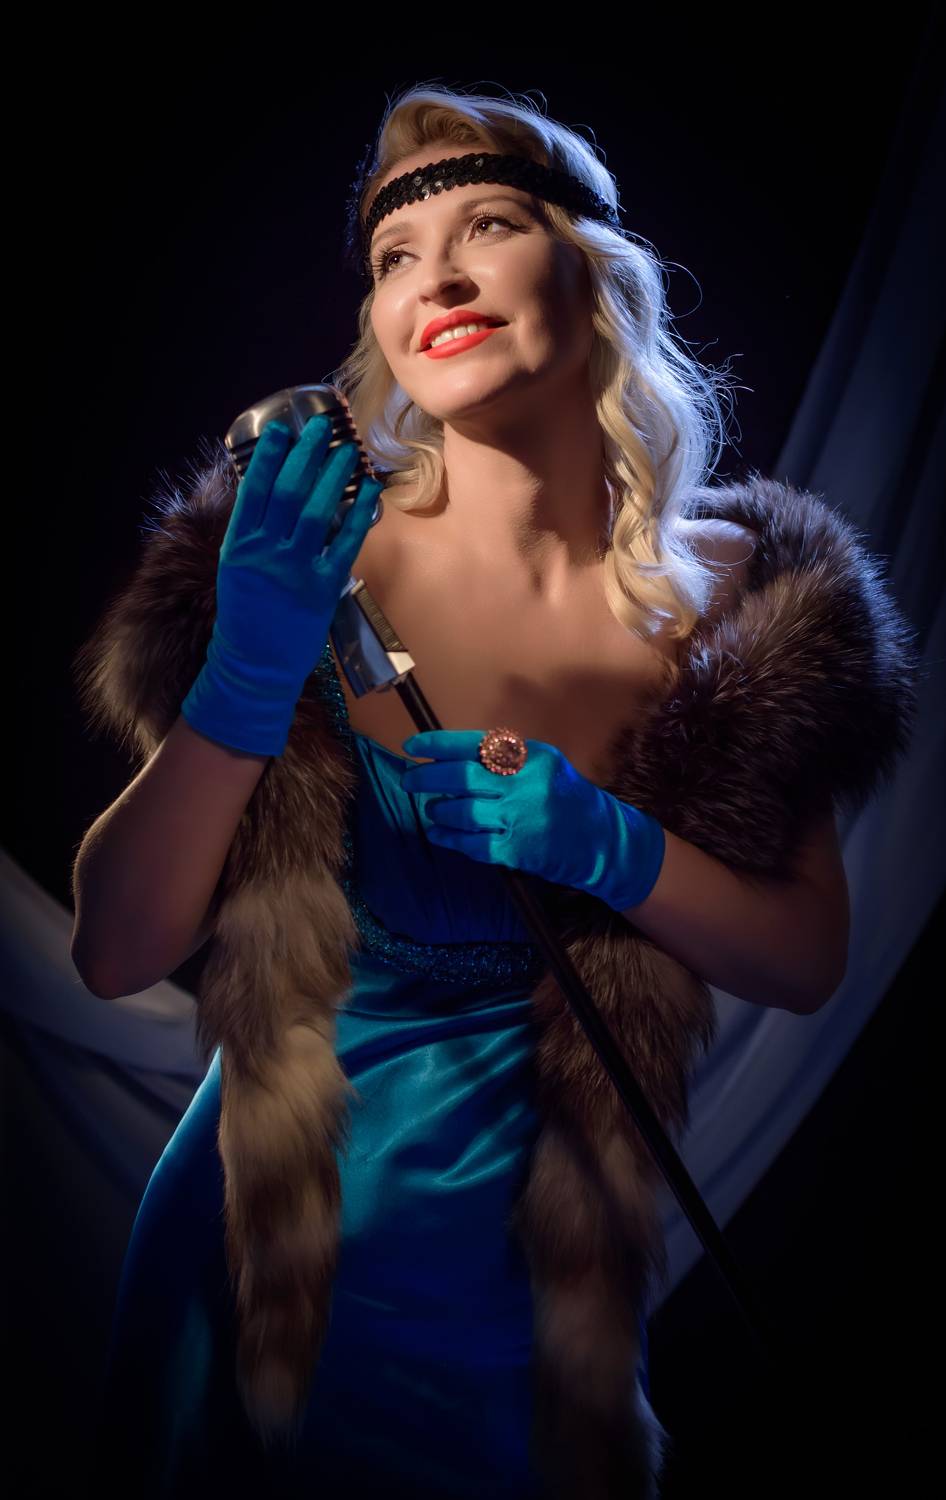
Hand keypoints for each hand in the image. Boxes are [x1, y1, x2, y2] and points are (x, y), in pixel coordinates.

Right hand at [181, 415, 382, 756]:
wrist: (254, 665)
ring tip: (348, 450)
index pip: (255, 490)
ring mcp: (294, 571)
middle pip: (289, 492)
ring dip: (334, 476)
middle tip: (322, 427)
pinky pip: (345, 543)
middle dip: (307, 455)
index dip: (270, 458)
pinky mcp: (322, 588)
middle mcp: (265, 554)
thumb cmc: (246, 616)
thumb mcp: (236, 570)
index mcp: (240, 546)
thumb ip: (253, 535)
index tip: (282, 430)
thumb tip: (272, 494)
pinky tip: (370, 491)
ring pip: (318, 511)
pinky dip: (358, 514)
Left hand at [398, 730, 665, 911]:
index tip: (412, 745)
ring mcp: (521, 818)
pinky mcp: (518, 850)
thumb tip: (453, 757)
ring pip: (463, 811)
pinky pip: (472, 843)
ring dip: (440, 810)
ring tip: (433, 810)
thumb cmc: (569, 800)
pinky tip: (441, 834)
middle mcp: (525, 784)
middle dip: (428, 777)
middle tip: (409, 780)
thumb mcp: (544, 766)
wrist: (604, 842)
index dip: (438, 745)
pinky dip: (451, 839)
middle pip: (462, 776)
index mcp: (531, 757)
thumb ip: (505, 760)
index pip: (475, 744)